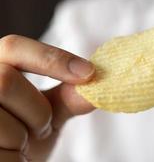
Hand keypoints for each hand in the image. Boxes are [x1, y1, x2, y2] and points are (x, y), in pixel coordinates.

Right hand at [0, 35, 95, 161]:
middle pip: (6, 81)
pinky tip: (12, 157)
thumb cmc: (26, 137)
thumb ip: (69, 96)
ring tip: (21, 145)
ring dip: (25, 137)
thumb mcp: (48, 112)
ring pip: (5, 120)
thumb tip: (100, 83)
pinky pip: (1, 151)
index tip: (88, 72)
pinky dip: (16, 158)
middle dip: (38, 110)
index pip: (13, 47)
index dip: (52, 58)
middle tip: (42, 128)